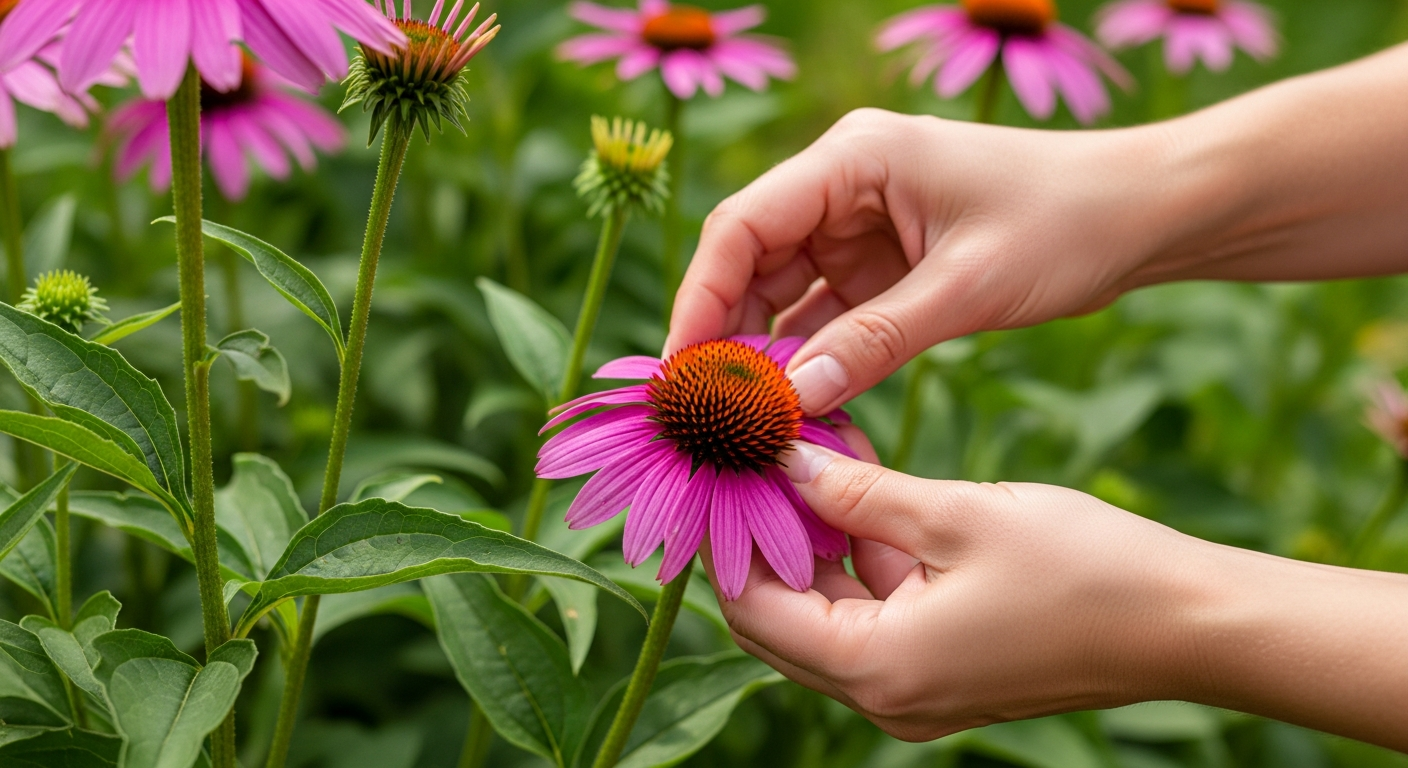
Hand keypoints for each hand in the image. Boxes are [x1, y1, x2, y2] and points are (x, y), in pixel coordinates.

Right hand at [666, 108, 1173, 413]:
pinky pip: (827, 314)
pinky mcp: (884, 263)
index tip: (684, 375)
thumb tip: (791, 403)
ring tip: (749, 424)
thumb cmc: (1066, 224)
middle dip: (728, 336)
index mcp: (855, 158)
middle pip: (752, 261)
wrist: (1142, 215)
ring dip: (768, 355)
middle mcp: (844, 183)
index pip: (744, 226)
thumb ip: (874, 343)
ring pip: (783, 292)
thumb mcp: (967, 287)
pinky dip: (813, 360)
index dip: (702, 299)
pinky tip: (799, 410)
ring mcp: (860, 224)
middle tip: (711, 416)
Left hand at [708, 442, 1407, 749]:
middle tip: (753, 462)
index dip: (728, 537)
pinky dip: (860, 565)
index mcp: (877, 668)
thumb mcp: (956, 513)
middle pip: (781, 620)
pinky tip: (861, 496)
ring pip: (826, 618)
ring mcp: (918, 692)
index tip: (719, 469)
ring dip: (813, 548)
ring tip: (806, 463)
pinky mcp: (948, 674)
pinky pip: (875, 622)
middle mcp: (887, 697)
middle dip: (764, 541)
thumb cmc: (1084, 568)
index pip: (753, 608)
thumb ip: (858, 493)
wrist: (1191, 624)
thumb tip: (784, 461)